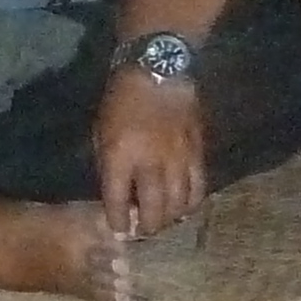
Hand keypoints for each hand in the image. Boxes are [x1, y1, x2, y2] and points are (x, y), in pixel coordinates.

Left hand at [93, 68, 208, 241]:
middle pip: (154, 207)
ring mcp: (178, 158)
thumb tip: (116, 195)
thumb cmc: (121, 99)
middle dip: (148, 226)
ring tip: (164, 222)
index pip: (118, 199)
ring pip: (180, 202)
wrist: (158, 70)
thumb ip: (107, 165)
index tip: (118, 229)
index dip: (118, 220)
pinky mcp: (198, 151)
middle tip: (143, 231)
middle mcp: (151, 161)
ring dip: (171, 218)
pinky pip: (199, 187)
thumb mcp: (101, 131)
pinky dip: (192, 202)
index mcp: (120, 154)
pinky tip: (185, 208)